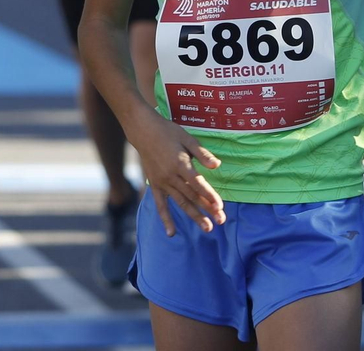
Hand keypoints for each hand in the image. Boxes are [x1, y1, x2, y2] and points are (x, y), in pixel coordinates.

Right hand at [131, 114, 225, 235]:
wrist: (142, 130)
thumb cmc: (167, 131)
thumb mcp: (186, 137)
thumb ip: (202, 153)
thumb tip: (217, 165)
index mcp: (180, 163)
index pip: (197, 184)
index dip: (210, 196)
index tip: (220, 207)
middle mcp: (170, 176)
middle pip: (191, 196)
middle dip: (207, 209)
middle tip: (221, 221)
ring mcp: (162, 182)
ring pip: (180, 202)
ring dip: (194, 216)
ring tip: (207, 228)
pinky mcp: (155, 184)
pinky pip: (160, 205)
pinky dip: (165, 219)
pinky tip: (171, 233)